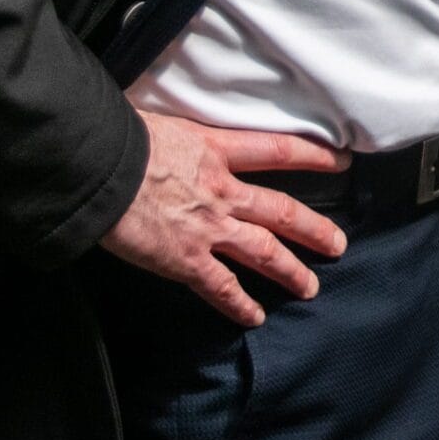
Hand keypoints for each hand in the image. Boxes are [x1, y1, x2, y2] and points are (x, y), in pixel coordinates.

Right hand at [98, 109, 350, 325]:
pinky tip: (254, 316)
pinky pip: (221, 287)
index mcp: (216, 150)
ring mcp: (207, 227)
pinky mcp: (185, 260)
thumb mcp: (160, 122)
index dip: (314, 156)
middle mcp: (222, 190)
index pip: (278, 151)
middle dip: (314, 229)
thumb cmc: (117, 136)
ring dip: (290, 271)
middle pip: (282, 211)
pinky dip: (239, 304)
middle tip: (338, 245)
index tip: (341, 162)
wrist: (96, 168)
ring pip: (263, 251)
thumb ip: (179, 135)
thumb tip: (172, 132)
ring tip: (311, 286)